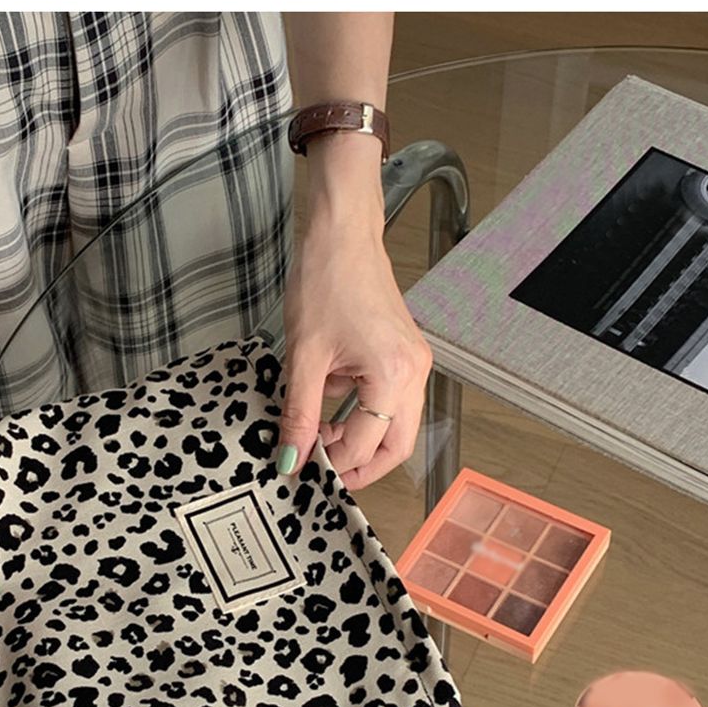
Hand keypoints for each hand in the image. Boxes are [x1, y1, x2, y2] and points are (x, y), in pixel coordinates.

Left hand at [277, 216, 432, 489]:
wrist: (341, 235)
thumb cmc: (325, 281)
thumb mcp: (304, 356)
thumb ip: (300, 413)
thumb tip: (292, 458)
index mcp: (393, 376)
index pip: (364, 444)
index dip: (332, 463)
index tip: (300, 467)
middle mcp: (415, 374)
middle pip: (398, 446)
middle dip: (362, 466)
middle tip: (323, 472)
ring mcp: (415, 363)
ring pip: (396, 425)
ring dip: (360, 437)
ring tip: (318, 432)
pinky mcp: (406, 353)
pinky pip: (390, 398)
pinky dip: (362, 409)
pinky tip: (328, 393)